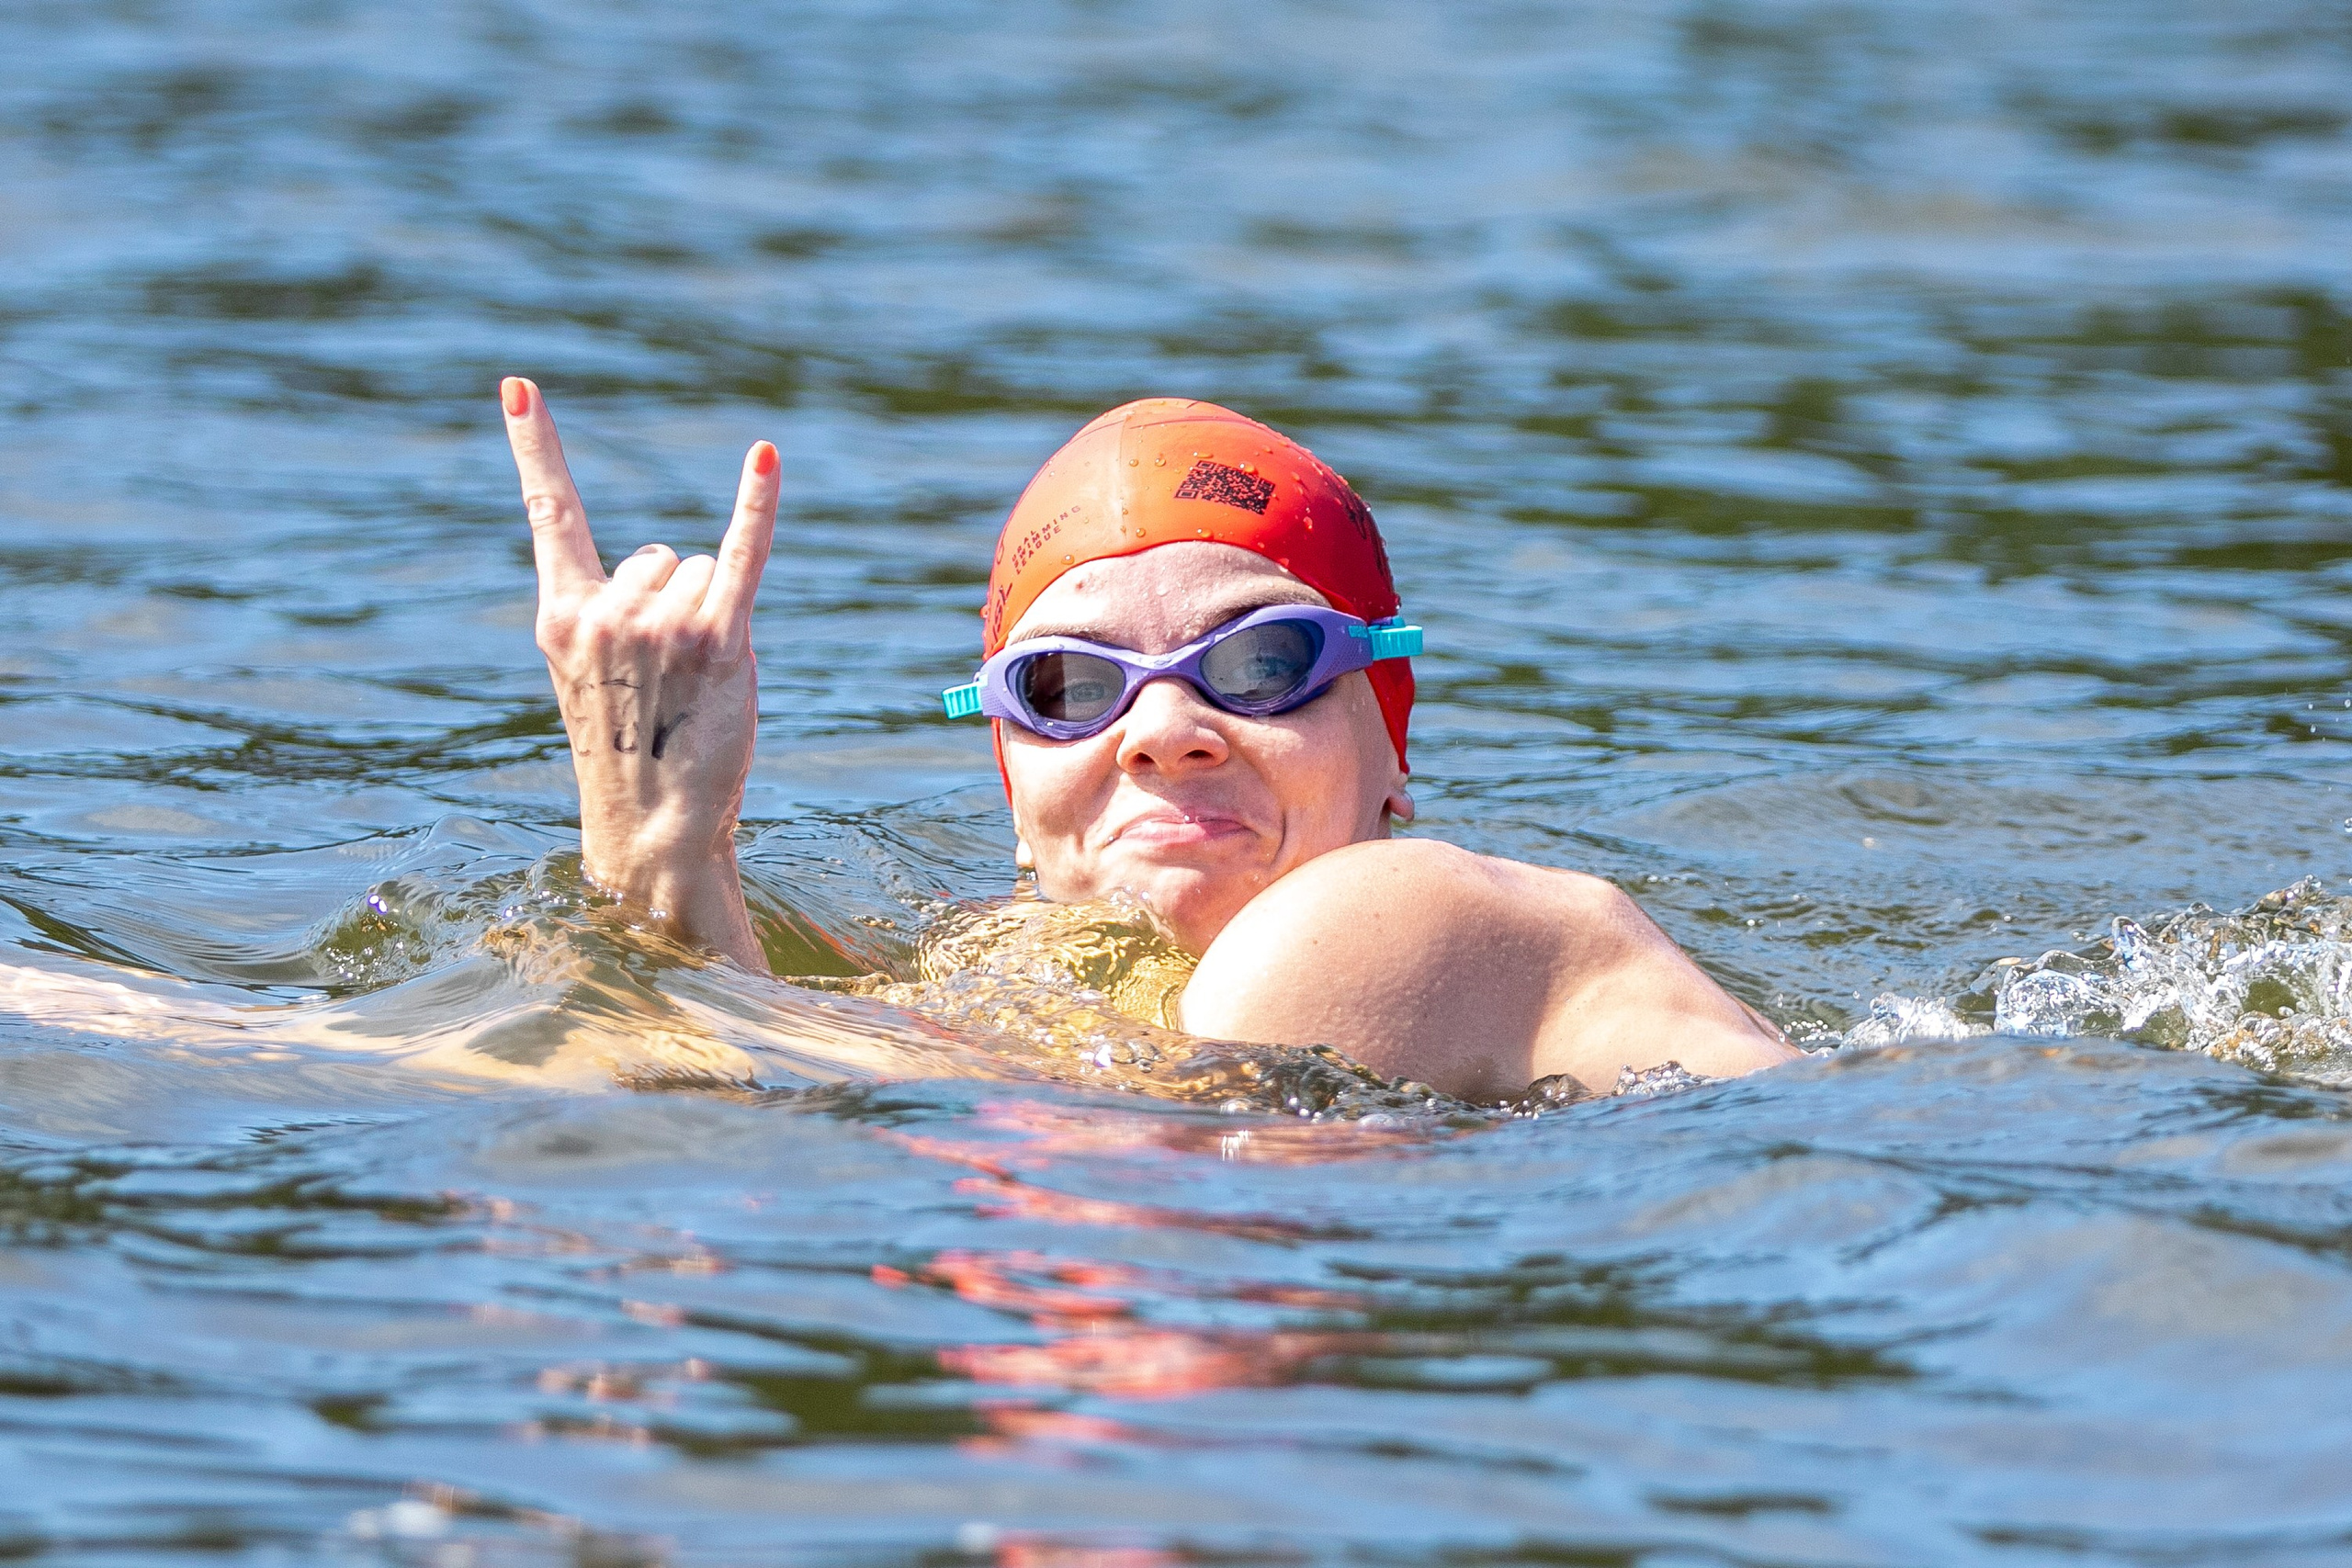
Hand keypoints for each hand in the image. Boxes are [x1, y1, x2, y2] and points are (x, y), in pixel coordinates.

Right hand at [500, 376, 775, 969]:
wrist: (654, 828)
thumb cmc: (634, 751)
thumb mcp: (598, 676)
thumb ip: (611, 611)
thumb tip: (667, 564)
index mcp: (562, 614)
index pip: (550, 511)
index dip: (537, 444)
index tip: (519, 385)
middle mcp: (605, 614)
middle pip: (665, 555)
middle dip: (679, 604)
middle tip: (668, 681)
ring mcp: (659, 627)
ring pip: (707, 572)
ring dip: (715, 620)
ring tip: (696, 688)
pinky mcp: (720, 640)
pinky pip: (742, 554)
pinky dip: (757, 504)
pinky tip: (765, 456)